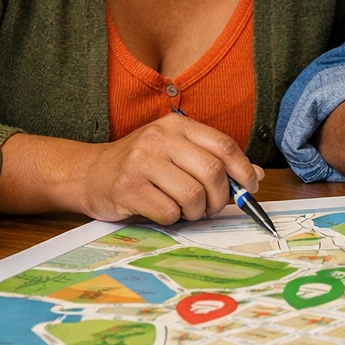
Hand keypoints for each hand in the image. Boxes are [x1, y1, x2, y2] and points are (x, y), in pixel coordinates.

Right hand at [73, 114, 262, 224]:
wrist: (88, 173)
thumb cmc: (140, 164)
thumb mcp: (176, 151)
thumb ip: (213, 159)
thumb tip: (256, 176)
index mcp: (176, 125)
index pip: (224, 145)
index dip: (243, 170)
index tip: (249, 188)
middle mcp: (159, 138)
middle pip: (212, 172)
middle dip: (220, 197)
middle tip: (212, 207)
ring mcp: (141, 161)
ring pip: (193, 195)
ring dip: (197, 211)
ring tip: (188, 210)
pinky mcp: (128, 187)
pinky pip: (169, 212)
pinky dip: (174, 219)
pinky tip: (165, 212)